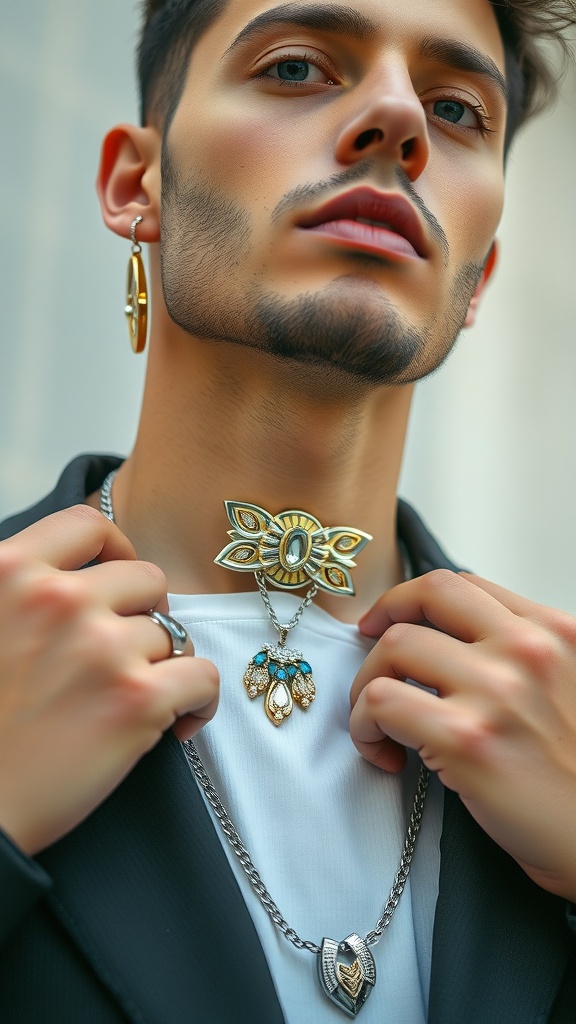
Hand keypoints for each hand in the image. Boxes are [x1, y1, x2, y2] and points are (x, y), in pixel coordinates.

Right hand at [0, 505, 218, 855]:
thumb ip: (22, 589)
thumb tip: (78, 576)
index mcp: (10, 572)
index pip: (88, 525)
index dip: (114, 549)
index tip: (116, 579)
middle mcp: (59, 600)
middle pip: (144, 578)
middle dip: (141, 615)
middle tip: (123, 653)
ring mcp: (101, 648)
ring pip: (170, 634)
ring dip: (158, 665)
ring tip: (127, 700)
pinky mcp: (136, 701)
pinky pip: (202, 677)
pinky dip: (199, 700)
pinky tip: (178, 720)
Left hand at [350, 569, 575, 899]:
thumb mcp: (572, 687)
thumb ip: (526, 656)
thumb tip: (454, 644)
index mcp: (555, 633)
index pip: (464, 585)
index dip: (415, 599)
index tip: (393, 620)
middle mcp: (527, 650)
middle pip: (427, 594)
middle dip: (384, 619)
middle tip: (370, 649)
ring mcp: (496, 691)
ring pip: (393, 646)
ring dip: (368, 683)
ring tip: (379, 721)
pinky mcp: (465, 739)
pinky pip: (380, 703)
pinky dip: (364, 727)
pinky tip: (384, 755)